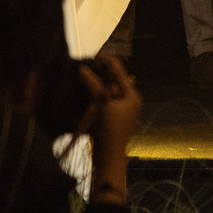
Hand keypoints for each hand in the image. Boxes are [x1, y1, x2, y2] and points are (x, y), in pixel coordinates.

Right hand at [78, 54, 140, 203]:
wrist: (108, 157)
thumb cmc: (110, 129)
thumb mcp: (104, 105)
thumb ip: (95, 86)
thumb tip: (83, 69)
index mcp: (131, 94)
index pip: (119, 71)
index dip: (106, 61)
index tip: (91, 55)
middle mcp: (128, 100)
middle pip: (112, 80)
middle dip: (99, 73)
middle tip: (83, 65)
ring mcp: (120, 110)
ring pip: (106, 90)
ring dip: (95, 84)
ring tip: (81, 75)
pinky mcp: (110, 118)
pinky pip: (102, 102)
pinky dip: (94, 96)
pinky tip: (83, 92)